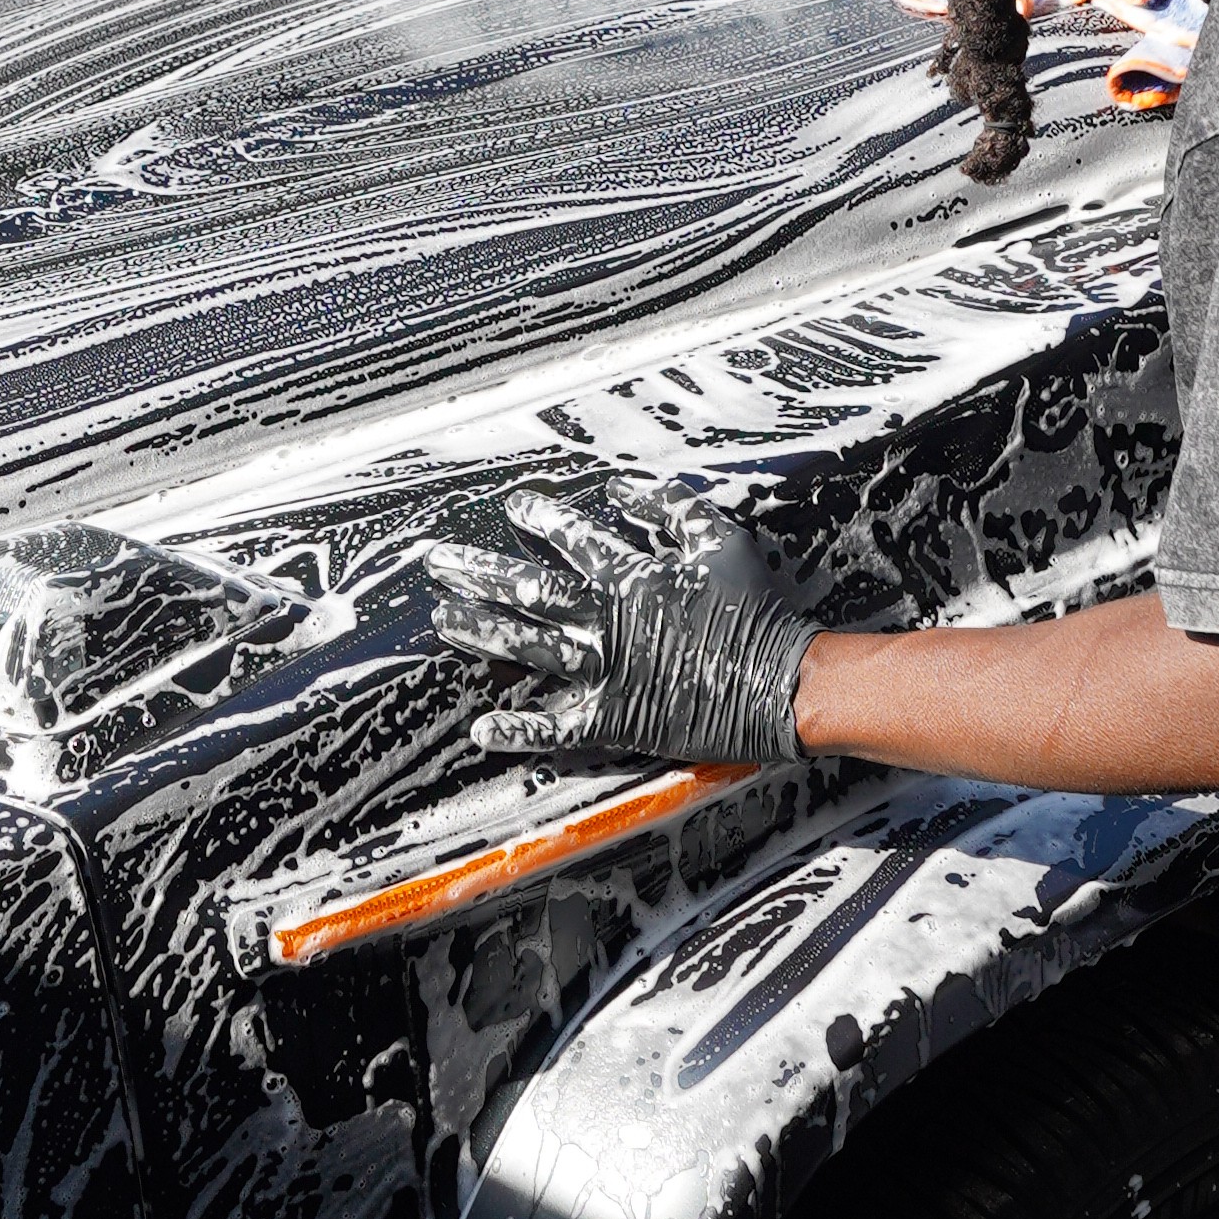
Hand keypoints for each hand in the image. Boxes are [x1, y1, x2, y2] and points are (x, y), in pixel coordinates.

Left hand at [424, 493, 816, 769]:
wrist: (779, 681)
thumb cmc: (754, 609)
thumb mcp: (719, 540)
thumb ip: (671, 508)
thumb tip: (623, 489)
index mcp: (631, 577)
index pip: (571, 539)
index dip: (539, 519)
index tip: (513, 508)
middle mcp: (607, 620)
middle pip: (529, 592)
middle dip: (480, 573)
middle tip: (439, 561)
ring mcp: (605, 671)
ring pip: (528, 648)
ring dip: (482, 633)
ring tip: (443, 620)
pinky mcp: (613, 719)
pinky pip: (556, 726)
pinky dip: (519, 730)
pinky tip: (481, 728)